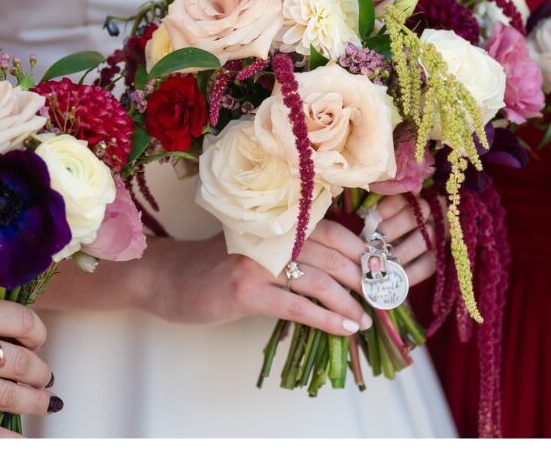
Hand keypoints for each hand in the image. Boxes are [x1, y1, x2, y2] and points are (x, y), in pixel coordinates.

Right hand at [142, 197, 435, 336]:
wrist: (168, 277)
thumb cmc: (217, 263)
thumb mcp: (258, 245)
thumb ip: (293, 246)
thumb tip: (344, 265)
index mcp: (277, 221)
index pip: (332, 230)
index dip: (361, 250)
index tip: (382, 269)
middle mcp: (270, 235)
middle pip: (332, 255)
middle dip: (363, 279)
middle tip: (382, 297)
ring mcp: (257, 262)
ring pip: (319, 280)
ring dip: (349, 302)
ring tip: (366, 318)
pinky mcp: (246, 290)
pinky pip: (297, 306)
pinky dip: (327, 319)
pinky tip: (345, 328)